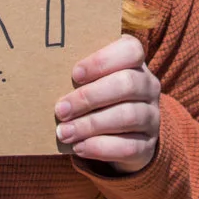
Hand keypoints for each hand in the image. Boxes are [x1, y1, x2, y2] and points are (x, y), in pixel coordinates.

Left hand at [55, 36, 162, 173]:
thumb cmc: (98, 98)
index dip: (102, 61)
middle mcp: (149, 86)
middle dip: (89, 97)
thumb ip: (80, 75)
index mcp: (136, 62)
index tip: (75, 74)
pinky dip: (100, 147)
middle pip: (126, 84)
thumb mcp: (92, 81)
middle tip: (61, 109)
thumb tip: (47, 73)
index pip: (130, 51)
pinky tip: (79, 147)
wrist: (123, 135)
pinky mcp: (148, 144)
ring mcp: (152, 116)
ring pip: (127, 116)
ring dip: (90, 125)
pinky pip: (128, 146)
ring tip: (64, 132)